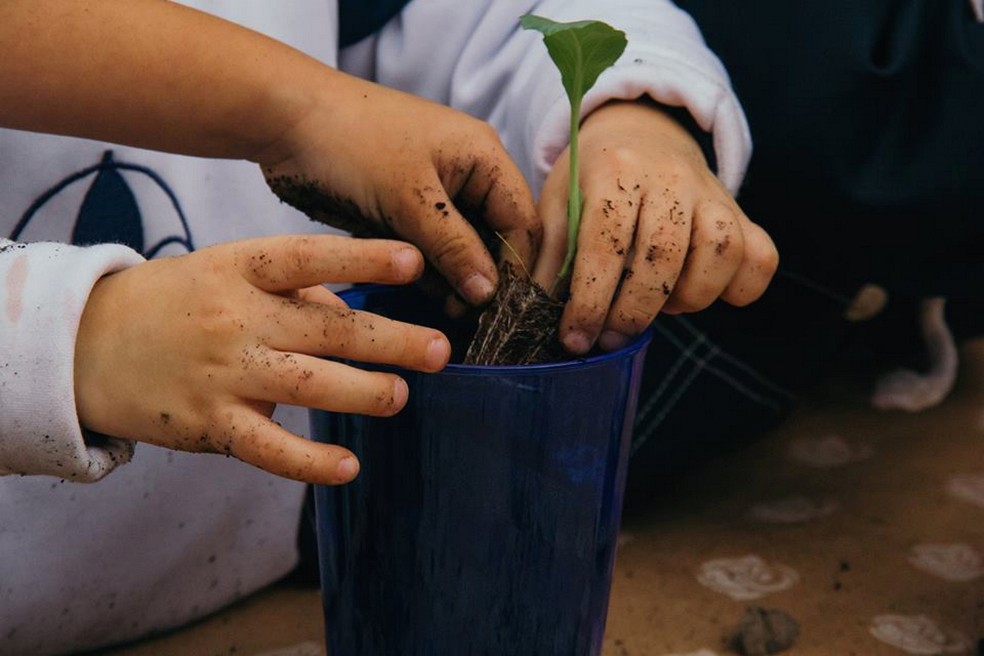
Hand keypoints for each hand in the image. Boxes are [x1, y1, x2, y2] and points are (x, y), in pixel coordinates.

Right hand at [74, 235, 450, 484]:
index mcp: (240, 269)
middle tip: (440, 350)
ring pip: (307, 385)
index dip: (363, 260)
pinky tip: (348, 468)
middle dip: (389, 340)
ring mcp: (222, 373)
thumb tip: (356, 311)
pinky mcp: (210, 423)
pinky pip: (268, 447)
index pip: (308, 260)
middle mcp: (235, 318)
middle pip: (324, 329)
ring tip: (402, 396)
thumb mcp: (227, 270)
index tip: (415, 262)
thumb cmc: (177, 301)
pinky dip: (309, 461)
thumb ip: (294, 288)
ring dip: (363, 393)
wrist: (86, 345)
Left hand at [259, 77, 540, 307]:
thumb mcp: (410, 199)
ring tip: (450, 315)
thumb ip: (455, 247)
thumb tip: (491, 293)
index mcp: (482, 156)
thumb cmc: (352, 145)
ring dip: (456, 281)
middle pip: (495, 237)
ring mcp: (433, 193)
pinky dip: (429, 272)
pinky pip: (429, 248)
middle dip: (487, 279)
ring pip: (462, 248)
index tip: (510, 313)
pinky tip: (427, 299)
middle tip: (475, 321)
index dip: (520, 267)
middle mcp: (466, 174)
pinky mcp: (403, 210)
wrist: (282, 120)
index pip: (521, 220)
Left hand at [533, 100, 777, 353]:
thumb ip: (550, 255)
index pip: (606, 243)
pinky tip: (702, 291)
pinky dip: (739, 288)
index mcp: (615, 169)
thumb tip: (535, 311)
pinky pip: (760, 258)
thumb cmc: (592, 179)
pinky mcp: (741, 212)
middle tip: (610, 337)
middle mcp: (670, 177)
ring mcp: (712, 193)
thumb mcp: (558, 204)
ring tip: (659, 304)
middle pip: (664, 255)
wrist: (643, 131)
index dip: (590, 300)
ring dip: (689, 297)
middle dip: (634, 311)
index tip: (575, 339)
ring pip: (720, 253)